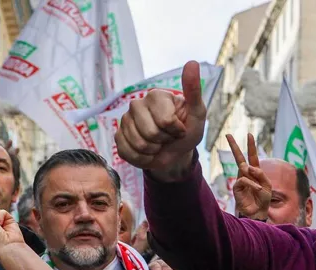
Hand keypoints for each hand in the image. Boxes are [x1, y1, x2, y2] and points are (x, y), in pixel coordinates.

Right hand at [116, 61, 207, 177]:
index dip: (176, 131)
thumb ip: (193, 89)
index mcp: (156, 96)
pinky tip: (148, 152)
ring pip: (139, 145)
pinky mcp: (118, 136)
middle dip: (164, 141)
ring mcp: (125, 120)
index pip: (166, 121)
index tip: (180, 128)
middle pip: (151, 133)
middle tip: (168, 137)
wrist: (176, 151)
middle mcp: (137, 104)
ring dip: (154, 151)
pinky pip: (128, 153)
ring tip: (159, 144)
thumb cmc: (188, 129)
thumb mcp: (197, 112)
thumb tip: (192, 62)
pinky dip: (143, 159)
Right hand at [227, 133, 271, 220]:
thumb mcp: (267, 186)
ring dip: (251, 172)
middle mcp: (246, 174)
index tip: (249, 134)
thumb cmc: (263, 200)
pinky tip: (258, 189)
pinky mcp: (237, 188)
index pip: (252, 156)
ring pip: (241, 166)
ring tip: (259, 186)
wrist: (258, 213)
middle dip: (234, 146)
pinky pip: (244, 180)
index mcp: (255, 172)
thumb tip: (248, 166)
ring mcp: (241, 180)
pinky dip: (252, 183)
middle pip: (239, 157)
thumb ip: (260, 174)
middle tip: (227, 134)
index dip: (251, 146)